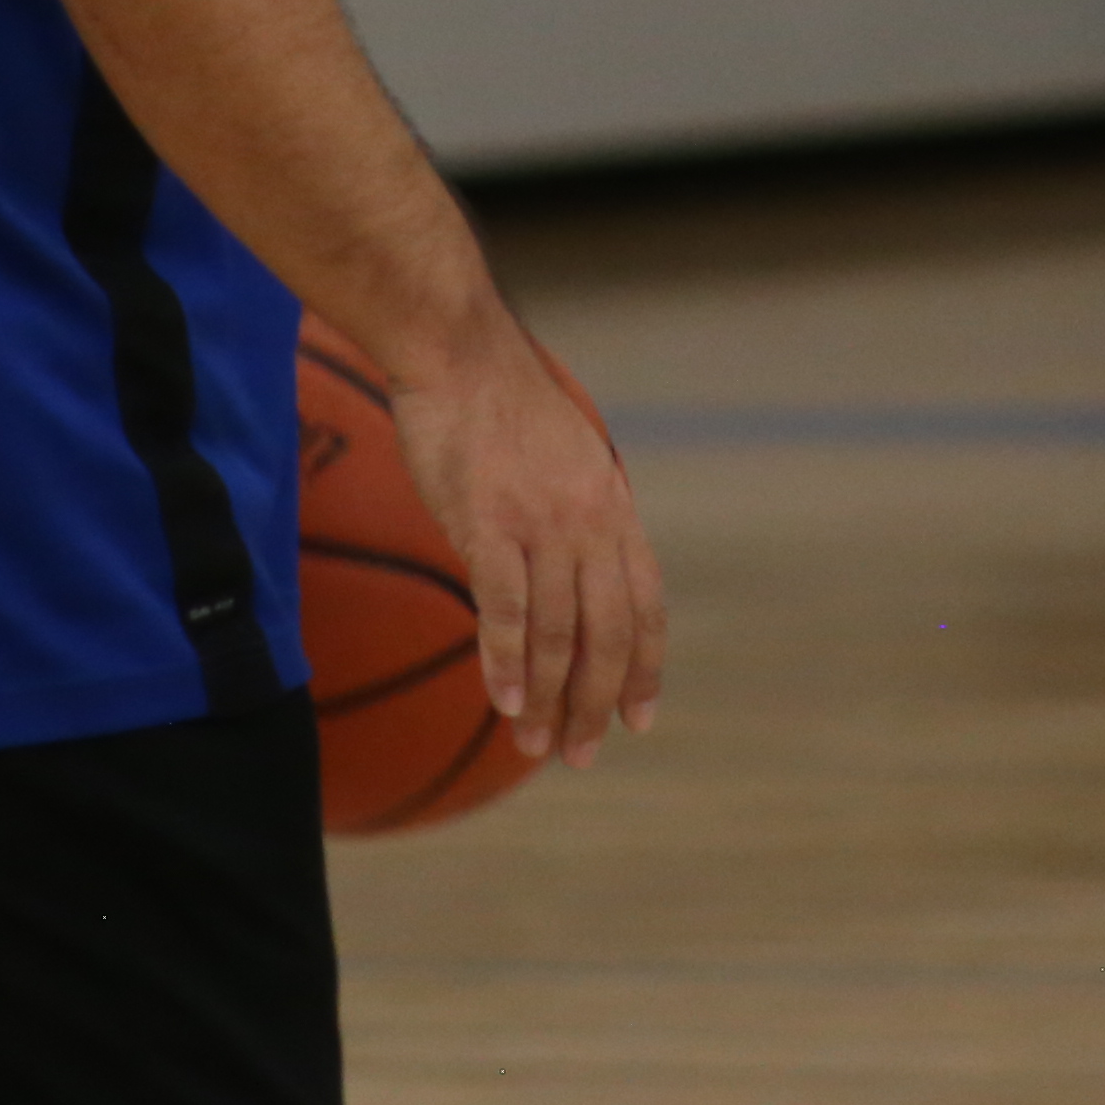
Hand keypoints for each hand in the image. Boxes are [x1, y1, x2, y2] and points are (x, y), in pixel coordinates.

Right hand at [384, 331, 666, 764]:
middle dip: (598, 702)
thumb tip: (572, 571)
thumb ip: (577, 516)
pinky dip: (506, 660)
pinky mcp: (488, 522)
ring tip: (535, 745)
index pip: (644, 603)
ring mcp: (542, 523)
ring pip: (557, 632)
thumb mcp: (566, 457)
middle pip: (607, 633)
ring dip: (548, 698)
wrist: (458, 351)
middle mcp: (590, 521)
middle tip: (582, 753)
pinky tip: (503, 700)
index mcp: (613, 506)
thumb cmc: (501, 403)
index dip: (646, 667)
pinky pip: (505, 607)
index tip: (640, 718)